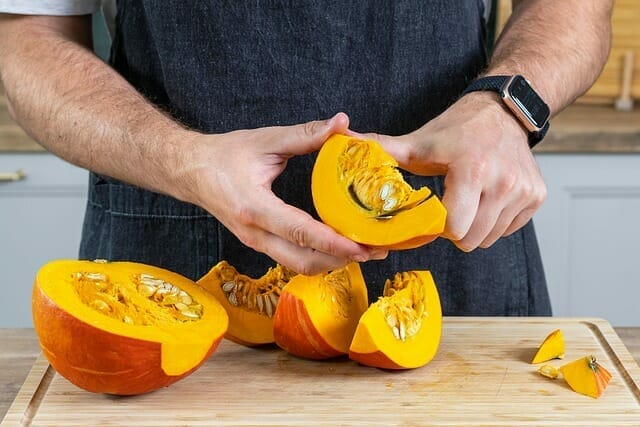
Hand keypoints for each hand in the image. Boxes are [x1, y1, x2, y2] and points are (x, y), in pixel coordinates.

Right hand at [179, 113, 386, 274]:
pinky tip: (338, 247)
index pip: (300, 232)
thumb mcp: (264, 140)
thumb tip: (341, 123)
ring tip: (362, 250)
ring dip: (332, 263)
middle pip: (304, 261)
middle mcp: (255, 233)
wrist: (189, 171)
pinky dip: (318, 258)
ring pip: (299, 266)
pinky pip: (292, 259)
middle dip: (342, 261)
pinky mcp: (259, 244)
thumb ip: (305, 134)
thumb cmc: (223, 155)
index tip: (362, 244)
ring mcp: (256, 243)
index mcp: (255, 208)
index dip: (334, 242)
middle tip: (374, 250)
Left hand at [367, 93, 546, 250]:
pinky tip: (486, 198)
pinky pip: (509, 230)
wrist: (504, 111)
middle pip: (471, 239)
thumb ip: (381, 149)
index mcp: (472, 169)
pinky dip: (494, 221)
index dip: (437, 226)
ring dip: (474, 227)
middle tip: (449, 206)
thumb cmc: (457, 130)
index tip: (433, 210)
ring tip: (467, 199)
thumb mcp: (419, 142)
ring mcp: (524, 190)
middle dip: (454, 231)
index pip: (453, 228)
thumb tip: (342, 142)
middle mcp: (504, 181)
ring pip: (490, 238)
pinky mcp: (537, 196)